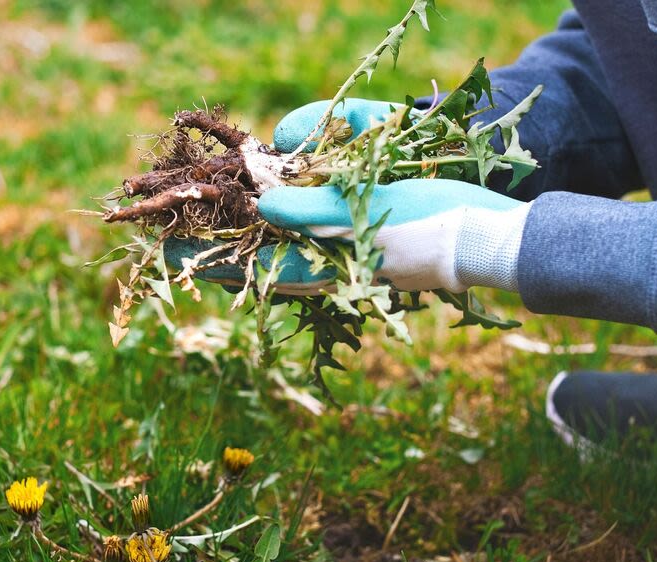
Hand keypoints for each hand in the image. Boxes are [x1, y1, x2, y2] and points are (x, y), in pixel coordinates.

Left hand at [163, 99, 528, 294]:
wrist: (488, 238)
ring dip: (247, 239)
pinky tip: (273, 218)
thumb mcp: (368, 211)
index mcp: (324, 264)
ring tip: (212, 231)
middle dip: (220, 248)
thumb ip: (314, 209)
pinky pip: (310, 239)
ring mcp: (344, 255)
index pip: (251, 264)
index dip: (209, 254)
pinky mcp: (363, 240)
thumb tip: (265, 202)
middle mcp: (326, 264)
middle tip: (176, 238)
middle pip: (258, 259)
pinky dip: (285, 230)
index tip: (168, 245)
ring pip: (280, 250)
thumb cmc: (430, 224)